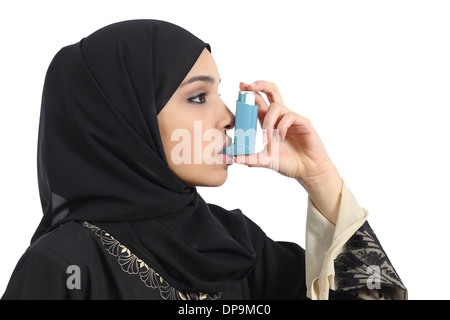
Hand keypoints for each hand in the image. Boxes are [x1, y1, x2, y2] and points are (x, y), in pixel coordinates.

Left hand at [236, 81, 342, 223]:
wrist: (307, 170)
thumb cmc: (289, 163)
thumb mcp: (266, 161)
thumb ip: (251, 159)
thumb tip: (235, 159)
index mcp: (269, 122)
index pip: (259, 102)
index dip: (250, 93)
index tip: (240, 87)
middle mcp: (280, 117)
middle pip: (271, 91)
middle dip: (259, 85)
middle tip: (247, 87)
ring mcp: (291, 118)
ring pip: (276, 106)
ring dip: (268, 121)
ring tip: (267, 138)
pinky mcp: (302, 122)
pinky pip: (289, 117)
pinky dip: (281, 127)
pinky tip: (280, 138)